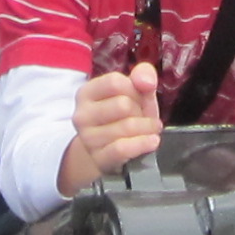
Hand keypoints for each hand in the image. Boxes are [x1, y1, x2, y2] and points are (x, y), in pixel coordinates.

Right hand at [61, 63, 163, 192]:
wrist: (110, 151)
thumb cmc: (124, 118)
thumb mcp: (135, 93)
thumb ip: (143, 77)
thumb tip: (146, 80)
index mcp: (86, 93)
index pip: (115, 82)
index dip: (134, 89)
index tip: (138, 98)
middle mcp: (82, 115)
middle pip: (123, 105)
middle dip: (141, 111)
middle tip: (143, 117)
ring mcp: (88, 138)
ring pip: (127, 127)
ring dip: (147, 128)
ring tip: (149, 130)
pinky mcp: (98, 158)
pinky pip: (122, 148)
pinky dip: (142, 144)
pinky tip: (152, 141)